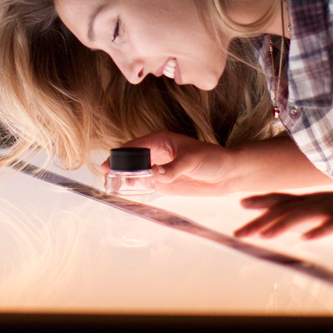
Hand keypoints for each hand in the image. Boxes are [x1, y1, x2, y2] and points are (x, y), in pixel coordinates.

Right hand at [103, 131, 235, 194]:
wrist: (226, 174)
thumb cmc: (212, 159)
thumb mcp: (192, 161)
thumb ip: (172, 168)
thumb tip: (154, 174)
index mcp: (161, 140)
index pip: (135, 145)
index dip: (120, 154)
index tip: (109, 163)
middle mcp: (156, 153)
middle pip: (131, 159)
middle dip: (118, 165)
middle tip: (107, 175)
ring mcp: (158, 168)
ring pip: (134, 172)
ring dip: (123, 177)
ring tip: (113, 185)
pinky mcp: (163, 183)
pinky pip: (144, 184)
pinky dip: (134, 187)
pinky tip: (127, 192)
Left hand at [234, 188, 332, 239]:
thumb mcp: (326, 207)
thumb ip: (308, 212)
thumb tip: (288, 221)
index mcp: (311, 200)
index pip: (281, 199)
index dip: (261, 201)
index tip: (241, 204)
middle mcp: (316, 202)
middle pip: (283, 210)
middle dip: (260, 221)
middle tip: (239, 233)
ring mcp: (331, 209)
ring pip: (302, 215)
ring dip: (281, 225)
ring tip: (264, 235)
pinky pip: (331, 225)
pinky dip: (318, 231)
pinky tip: (307, 238)